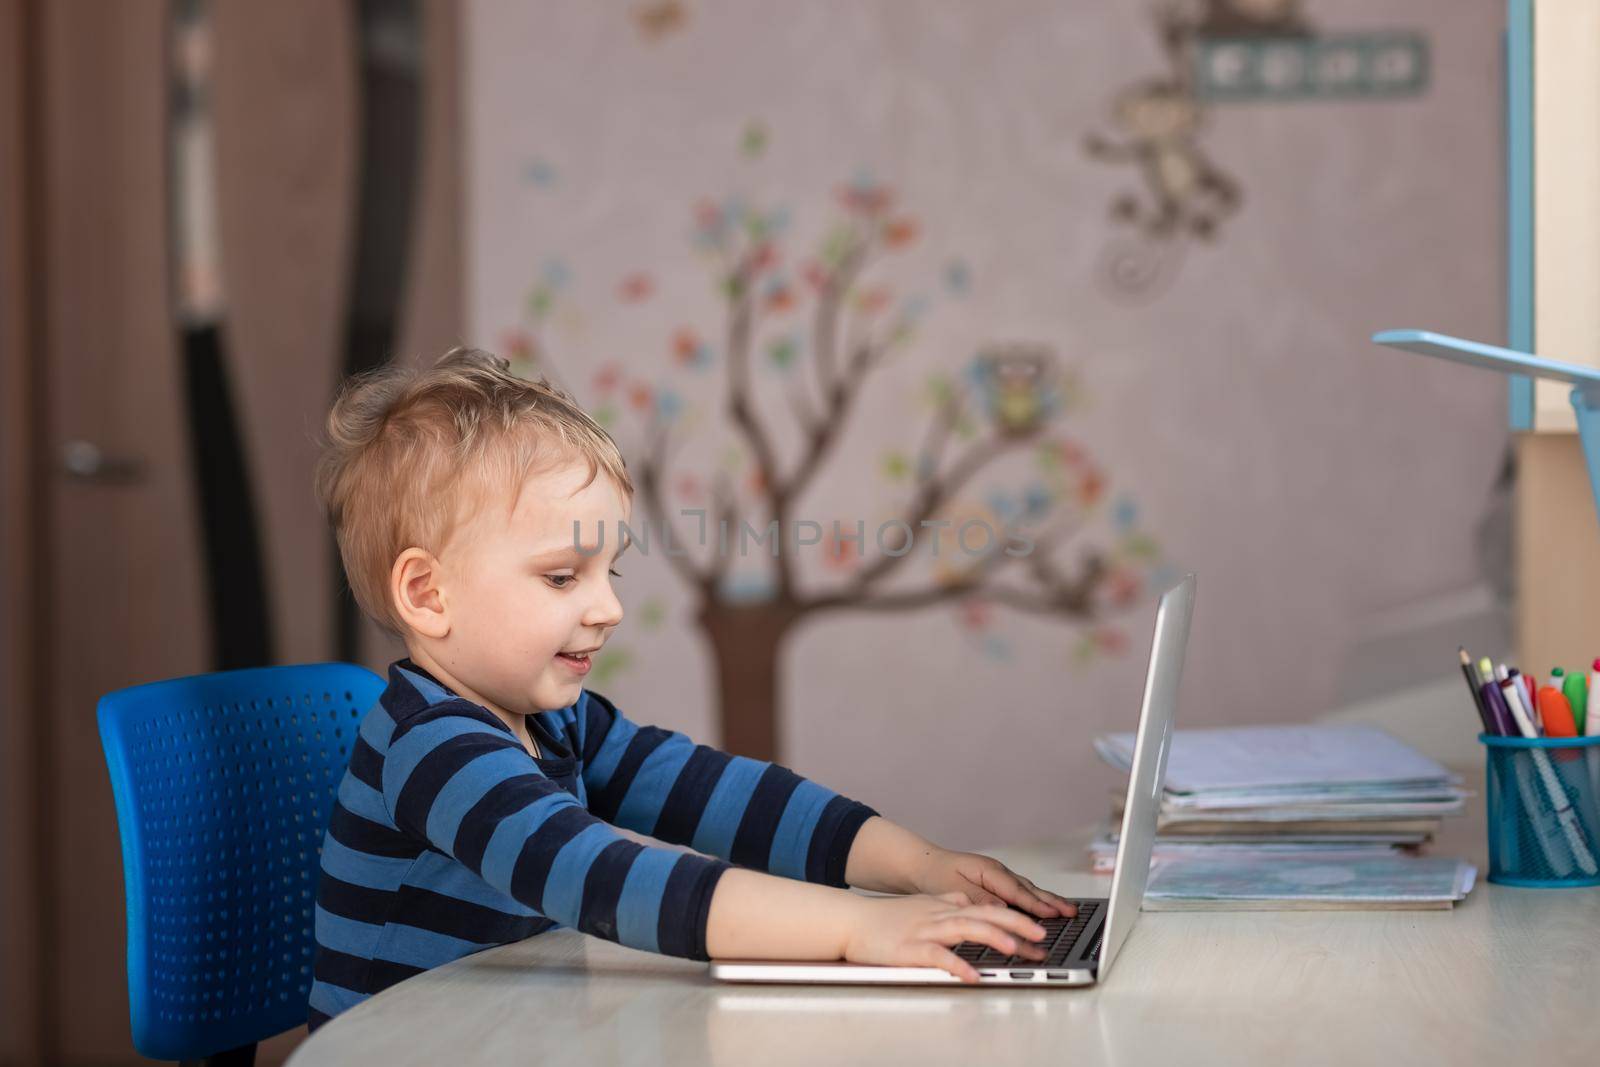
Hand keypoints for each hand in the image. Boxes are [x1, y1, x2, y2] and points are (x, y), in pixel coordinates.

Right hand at [842, 893, 1048, 982]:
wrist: (851, 921)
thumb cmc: (885, 918)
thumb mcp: (921, 903)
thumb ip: (945, 901)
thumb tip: (965, 901)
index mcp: (944, 906)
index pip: (987, 907)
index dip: (1016, 916)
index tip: (1039, 927)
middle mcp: (939, 915)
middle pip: (984, 914)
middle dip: (1016, 925)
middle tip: (1041, 937)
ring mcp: (925, 930)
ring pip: (965, 928)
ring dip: (993, 938)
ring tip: (1016, 950)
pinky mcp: (911, 949)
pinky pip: (939, 956)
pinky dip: (958, 965)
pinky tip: (973, 975)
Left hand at [907, 848, 1076, 919]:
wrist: (923, 864)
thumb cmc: (935, 875)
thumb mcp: (953, 888)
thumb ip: (979, 899)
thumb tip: (1002, 910)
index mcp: (989, 871)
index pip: (1016, 892)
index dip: (1035, 905)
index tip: (1052, 914)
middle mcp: (997, 872)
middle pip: (1029, 889)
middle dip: (1052, 901)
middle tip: (1072, 912)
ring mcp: (998, 878)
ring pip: (1028, 890)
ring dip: (1048, 901)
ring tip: (1068, 910)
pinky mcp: (996, 884)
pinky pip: (1021, 893)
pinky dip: (1035, 901)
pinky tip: (1045, 908)